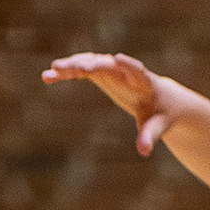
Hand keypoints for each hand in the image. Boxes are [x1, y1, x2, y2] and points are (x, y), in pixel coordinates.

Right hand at [42, 52, 187, 155]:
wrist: (161, 100)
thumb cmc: (161, 115)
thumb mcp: (158, 127)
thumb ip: (150, 136)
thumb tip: (144, 152)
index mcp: (145, 83)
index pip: (137, 71)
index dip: (128, 65)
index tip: (118, 58)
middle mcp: (127, 72)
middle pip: (108, 65)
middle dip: (91, 65)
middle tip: (72, 67)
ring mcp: (113, 71)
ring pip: (91, 63)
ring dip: (72, 66)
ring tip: (50, 72)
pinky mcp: (103, 74)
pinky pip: (82, 70)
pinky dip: (67, 73)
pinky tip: (47, 77)